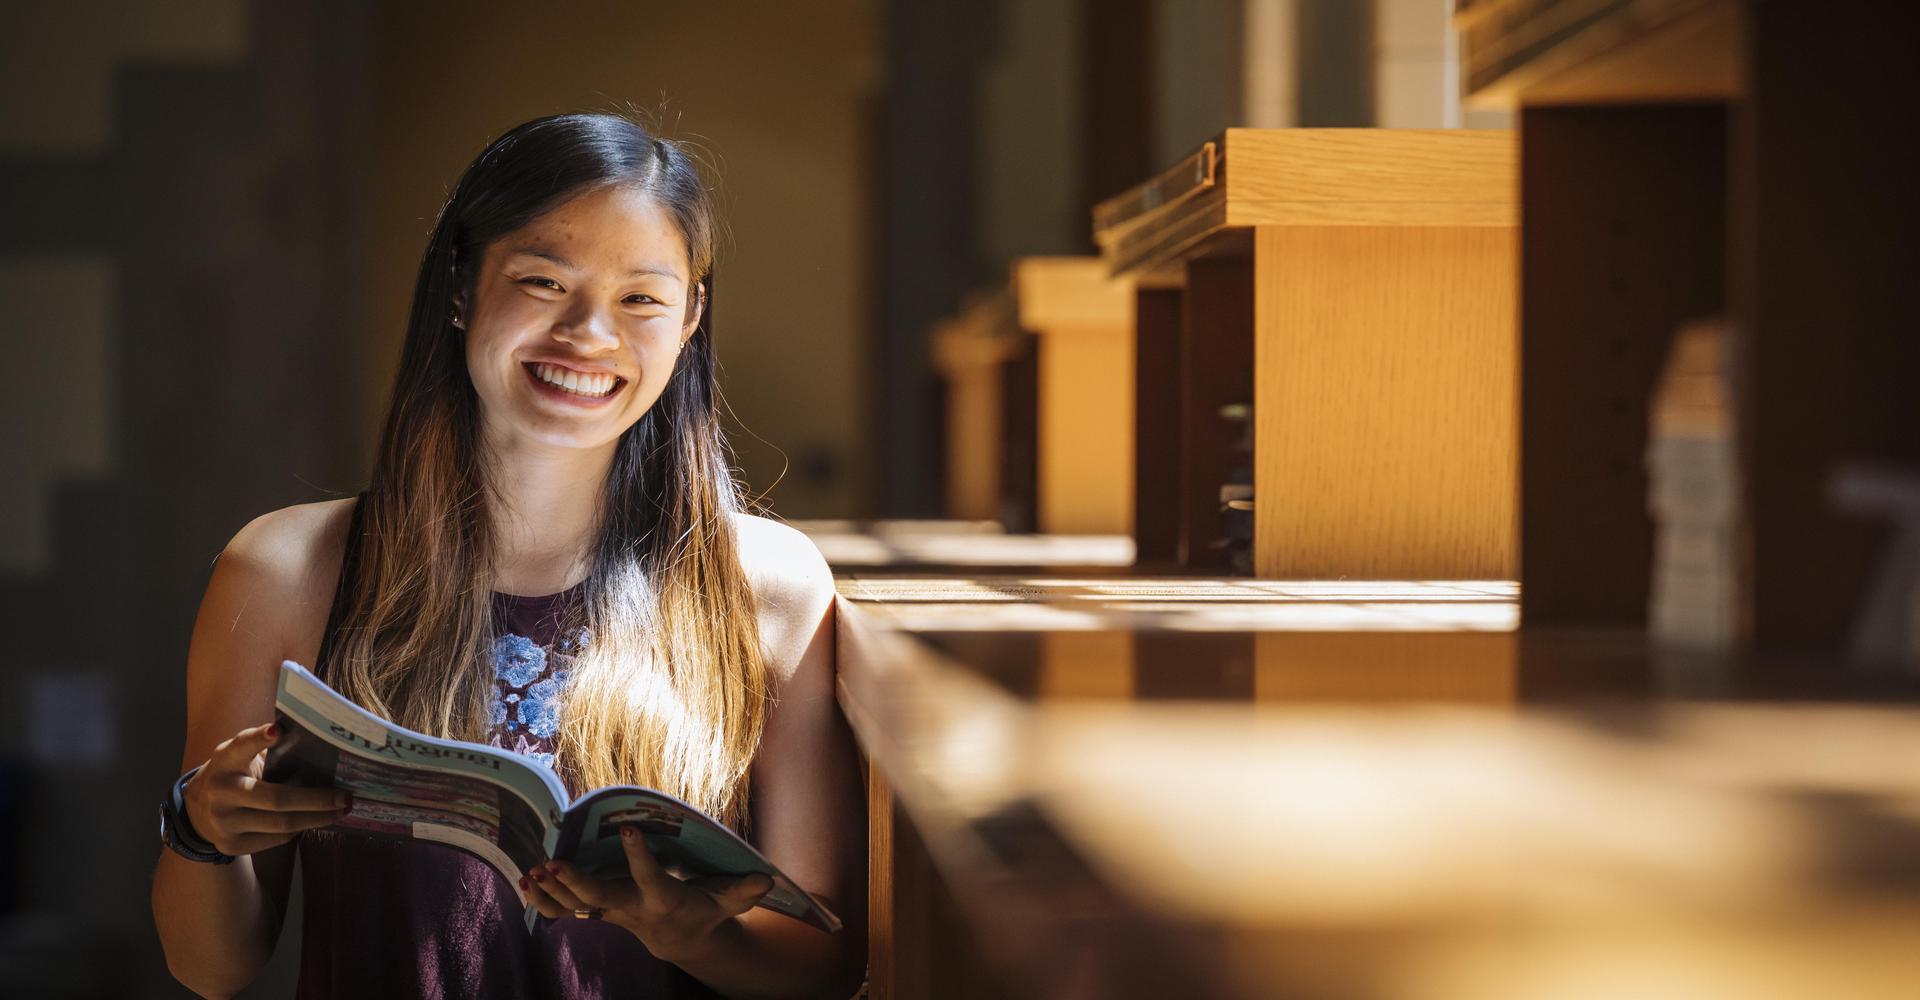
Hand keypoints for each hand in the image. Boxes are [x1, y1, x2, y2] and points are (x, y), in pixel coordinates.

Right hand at [181, 722, 351, 856]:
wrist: (199, 811)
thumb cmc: (235, 774)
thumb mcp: (240, 755)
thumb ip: (265, 746)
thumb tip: (317, 738)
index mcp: (225, 760)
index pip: (241, 746)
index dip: (258, 739)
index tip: (277, 730)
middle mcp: (221, 791)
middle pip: (276, 798)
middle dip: (316, 799)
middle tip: (345, 797)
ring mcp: (224, 821)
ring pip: (281, 824)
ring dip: (316, 818)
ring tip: (341, 811)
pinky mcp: (231, 845)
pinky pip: (276, 839)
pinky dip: (300, 829)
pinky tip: (315, 821)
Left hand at [521, 825, 772, 963]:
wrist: (680, 940)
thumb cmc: (705, 910)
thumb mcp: (728, 901)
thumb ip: (744, 889)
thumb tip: (768, 879)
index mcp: (663, 900)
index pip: (650, 877)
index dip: (639, 855)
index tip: (629, 827)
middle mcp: (632, 907)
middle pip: (599, 898)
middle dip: (575, 881)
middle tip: (553, 862)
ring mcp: (610, 912)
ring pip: (574, 906)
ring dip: (551, 890)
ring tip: (533, 869)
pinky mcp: (597, 912)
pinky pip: (564, 911)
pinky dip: (543, 900)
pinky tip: (526, 882)